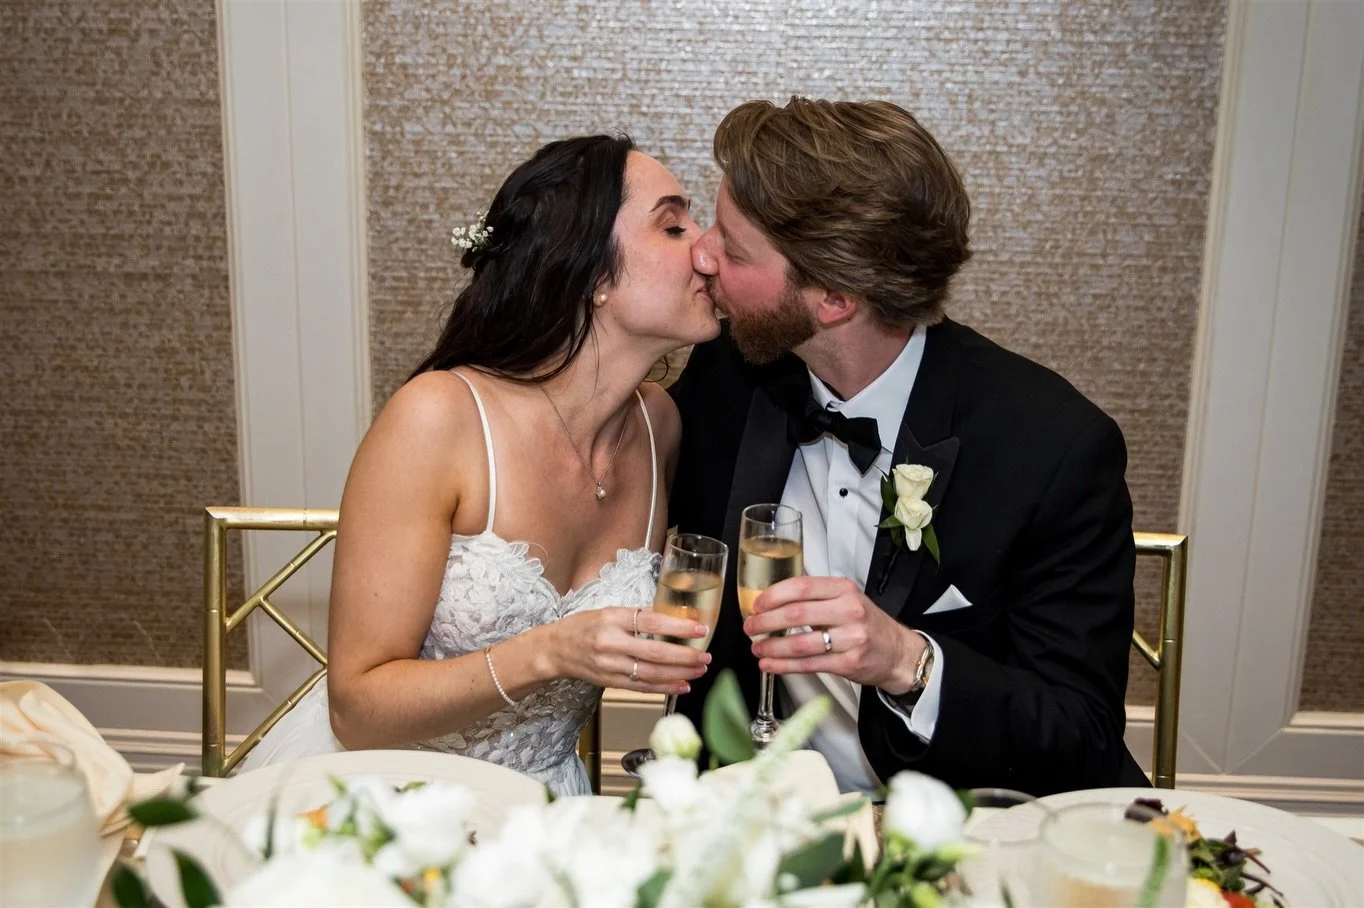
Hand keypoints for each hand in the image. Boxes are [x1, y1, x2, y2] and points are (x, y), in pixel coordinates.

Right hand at [547, 606, 710, 694]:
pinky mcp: (610, 682)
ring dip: (679, 674)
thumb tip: (674, 618)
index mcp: (613, 619)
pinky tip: (682, 685)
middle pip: (654, 653)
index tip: (700, 629)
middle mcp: (611, 643)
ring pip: (650, 673)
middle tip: (705, 656)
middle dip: (684, 657)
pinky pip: (641, 687)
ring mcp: (610, 665)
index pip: (652, 623)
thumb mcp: (609, 611)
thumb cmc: (583, 626)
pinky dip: (664, 688)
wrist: (555, 649)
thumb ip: (639, 615)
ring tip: (699, 670)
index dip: (679, 628)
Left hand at [744, 576, 924, 693]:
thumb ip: (814, 598)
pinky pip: (809, 665)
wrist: (898, 652)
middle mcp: (849, 610)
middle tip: (750, 627)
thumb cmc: (865, 624)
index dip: (773, 596)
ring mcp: (851, 638)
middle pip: (796, 614)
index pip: (801, 587)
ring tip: (757, 648)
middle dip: (766, 622)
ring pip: (801, 643)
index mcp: (843, 589)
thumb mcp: (845, 599)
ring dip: (772, 647)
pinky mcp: (849, 663)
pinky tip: (770, 664)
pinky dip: (784, 665)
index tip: (756, 605)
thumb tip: (771, 603)